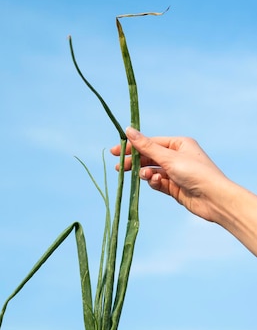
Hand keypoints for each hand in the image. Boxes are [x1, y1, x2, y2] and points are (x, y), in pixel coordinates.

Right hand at [111, 127, 228, 222]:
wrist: (214, 199)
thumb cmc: (195, 172)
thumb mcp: (168, 157)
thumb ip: (146, 146)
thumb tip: (128, 130)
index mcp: (179, 144)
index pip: (150, 142)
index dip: (133, 146)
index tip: (116, 151)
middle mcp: (177, 157)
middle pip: (149, 157)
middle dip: (135, 162)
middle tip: (118, 167)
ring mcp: (176, 173)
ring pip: (152, 171)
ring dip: (146, 173)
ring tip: (144, 176)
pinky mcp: (175, 188)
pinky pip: (158, 183)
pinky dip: (155, 182)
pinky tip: (156, 182)